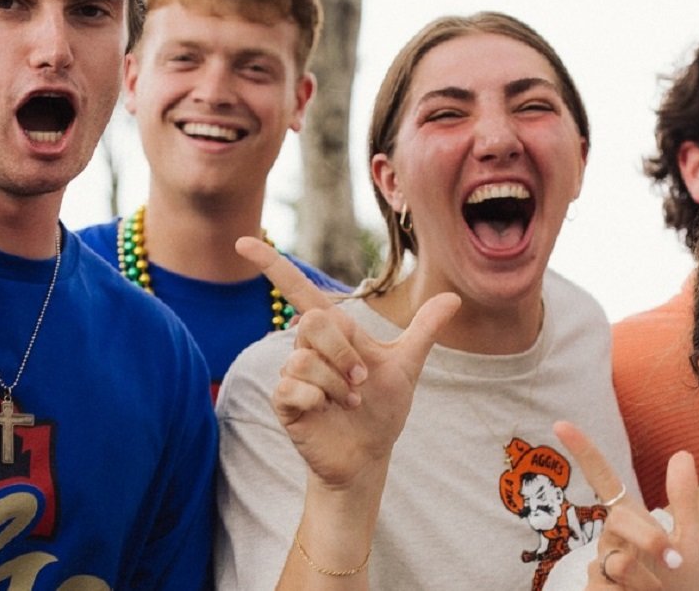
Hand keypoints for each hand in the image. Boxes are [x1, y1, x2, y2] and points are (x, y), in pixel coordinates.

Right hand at [237, 236, 459, 488]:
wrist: (370, 455)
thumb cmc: (383, 409)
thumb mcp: (407, 365)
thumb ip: (424, 330)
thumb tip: (454, 297)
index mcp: (333, 333)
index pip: (298, 290)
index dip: (271, 264)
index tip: (244, 242)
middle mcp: (307, 348)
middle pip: (313, 323)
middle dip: (344, 353)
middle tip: (361, 380)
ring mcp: (292, 375)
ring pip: (305, 359)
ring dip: (338, 384)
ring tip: (351, 402)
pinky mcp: (284, 401)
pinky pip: (293, 386)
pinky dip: (320, 399)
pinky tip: (328, 411)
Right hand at [553, 421, 698, 589]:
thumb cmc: (684, 583)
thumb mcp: (691, 540)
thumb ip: (683, 500)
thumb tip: (682, 453)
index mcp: (631, 519)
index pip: (602, 479)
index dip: (582, 451)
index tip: (559, 423)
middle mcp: (610, 538)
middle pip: (619, 520)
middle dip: (651, 539)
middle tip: (675, 562)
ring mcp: (600, 566)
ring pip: (617, 561)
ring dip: (648, 581)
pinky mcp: (594, 590)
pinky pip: (608, 588)